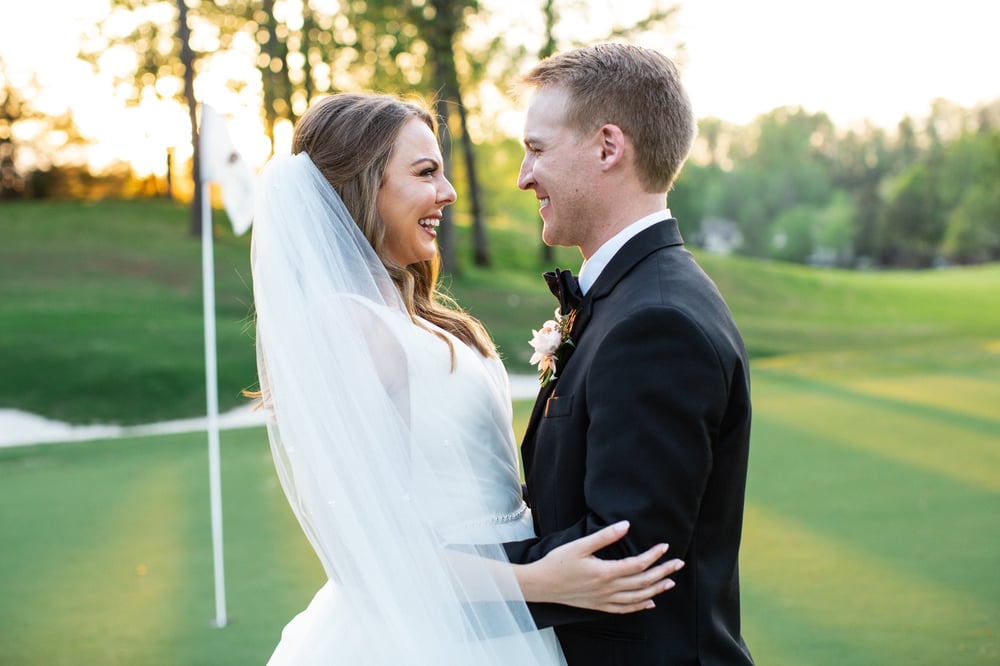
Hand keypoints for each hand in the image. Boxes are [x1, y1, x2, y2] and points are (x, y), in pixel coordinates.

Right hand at [517, 521, 683, 612]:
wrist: (540, 584)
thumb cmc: (557, 563)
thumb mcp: (580, 545)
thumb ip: (604, 536)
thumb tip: (625, 525)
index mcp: (605, 572)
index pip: (637, 565)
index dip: (653, 556)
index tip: (664, 547)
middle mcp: (608, 589)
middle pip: (642, 582)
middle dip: (663, 572)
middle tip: (678, 564)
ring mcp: (604, 600)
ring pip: (637, 598)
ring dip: (656, 590)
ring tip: (670, 582)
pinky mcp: (599, 606)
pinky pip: (624, 609)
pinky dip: (639, 607)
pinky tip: (649, 603)